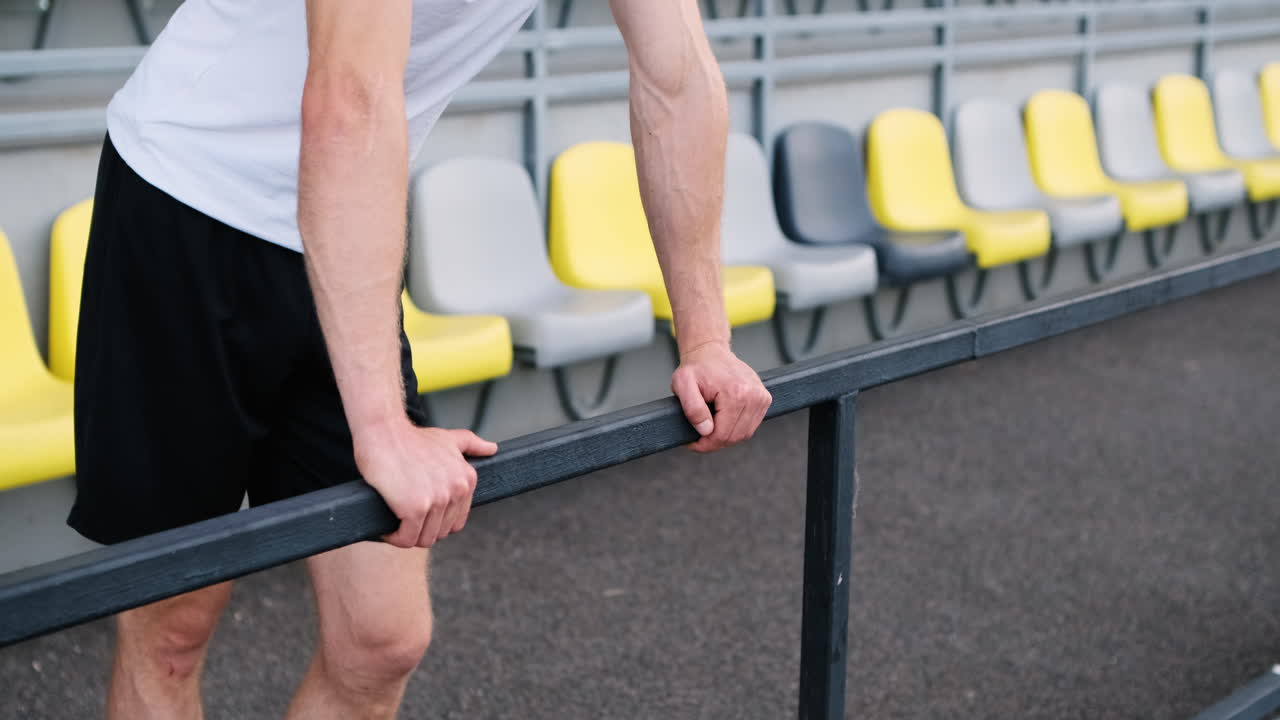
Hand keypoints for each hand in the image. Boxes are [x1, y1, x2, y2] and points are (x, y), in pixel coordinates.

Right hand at [353, 421, 497, 548]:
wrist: (383, 431)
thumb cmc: (411, 438)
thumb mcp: (447, 438)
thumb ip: (471, 444)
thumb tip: (492, 448)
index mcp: (467, 479)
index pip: (455, 521)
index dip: (436, 522)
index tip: (418, 515)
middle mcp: (457, 490)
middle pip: (440, 532)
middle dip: (421, 530)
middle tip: (402, 519)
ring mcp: (437, 499)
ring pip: (423, 539)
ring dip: (407, 536)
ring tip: (393, 523)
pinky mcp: (415, 508)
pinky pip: (406, 538)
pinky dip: (393, 537)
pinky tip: (386, 528)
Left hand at [671, 341, 772, 452]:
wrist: (711, 351)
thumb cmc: (696, 367)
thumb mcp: (683, 384)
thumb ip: (692, 408)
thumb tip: (706, 430)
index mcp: (736, 393)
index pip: (722, 435)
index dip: (705, 444)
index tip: (692, 443)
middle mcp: (754, 396)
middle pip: (734, 437)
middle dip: (714, 442)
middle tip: (698, 437)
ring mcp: (762, 397)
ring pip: (744, 434)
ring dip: (726, 436)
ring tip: (710, 426)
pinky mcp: (764, 399)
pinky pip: (750, 426)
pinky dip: (736, 428)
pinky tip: (723, 419)